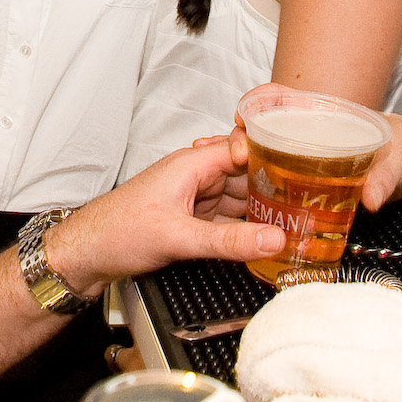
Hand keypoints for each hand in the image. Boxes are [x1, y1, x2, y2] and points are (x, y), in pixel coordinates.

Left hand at [46, 142, 284, 297]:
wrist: (88, 254)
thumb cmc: (116, 231)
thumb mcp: (178, 237)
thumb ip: (228, 241)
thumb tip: (272, 239)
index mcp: (190, 164)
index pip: (242, 148)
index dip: (273, 154)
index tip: (307, 165)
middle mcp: (195, 176)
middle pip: (248, 174)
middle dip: (276, 186)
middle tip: (313, 202)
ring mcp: (196, 198)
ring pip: (242, 198)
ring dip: (264, 210)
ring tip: (300, 222)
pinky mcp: (194, 220)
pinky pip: (230, 219)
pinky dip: (248, 228)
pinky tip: (267, 239)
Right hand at [224, 108, 401, 212]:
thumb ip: (386, 176)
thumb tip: (371, 199)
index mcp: (328, 116)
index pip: (283, 98)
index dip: (258, 101)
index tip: (242, 116)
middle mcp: (313, 136)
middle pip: (265, 129)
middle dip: (240, 139)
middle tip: (231, 159)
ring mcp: (311, 161)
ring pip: (268, 158)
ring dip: (244, 167)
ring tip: (223, 183)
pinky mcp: (315, 186)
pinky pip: (282, 185)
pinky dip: (263, 192)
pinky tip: (250, 207)